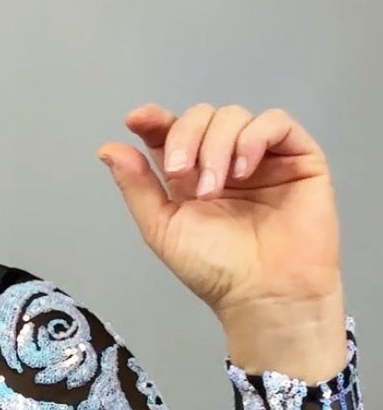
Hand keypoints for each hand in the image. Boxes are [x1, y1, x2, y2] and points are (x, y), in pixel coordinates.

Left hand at [97, 103, 341, 318]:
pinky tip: (243, 171)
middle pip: (200, 117)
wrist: (263, 293)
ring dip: (216, 146)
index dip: (154, 120)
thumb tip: (109, 148)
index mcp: (191, 176)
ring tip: (214, 189)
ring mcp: (261, 157)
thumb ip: (137, 186)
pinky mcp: (299, 158)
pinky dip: (253, 138)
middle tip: (180, 173)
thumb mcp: (162, 228)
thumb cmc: (215, 269)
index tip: (137, 120)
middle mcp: (224, 160)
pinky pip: (275, 122)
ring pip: (233, 116)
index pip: (171, 132)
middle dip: (184, 137)